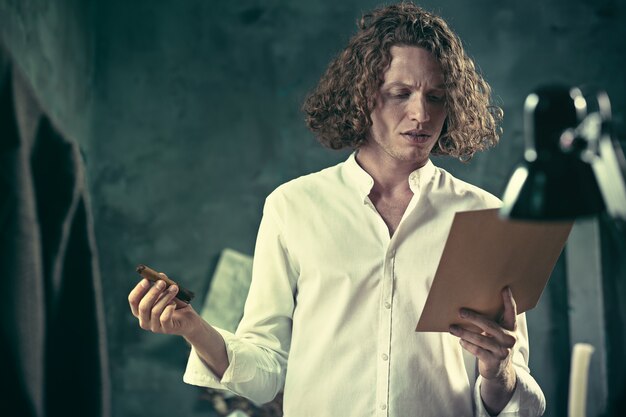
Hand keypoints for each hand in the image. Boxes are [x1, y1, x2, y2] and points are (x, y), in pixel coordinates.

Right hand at [128, 273, 198, 336]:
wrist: (189, 319)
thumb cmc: (175, 304)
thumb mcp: (168, 292)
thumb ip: (163, 284)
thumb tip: (160, 275)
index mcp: (140, 310)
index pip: (133, 300)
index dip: (139, 290)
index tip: (147, 280)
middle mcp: (144, 320)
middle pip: (143, 306)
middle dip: (153, 292)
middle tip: (162, 282)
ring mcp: (154, 327)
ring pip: (155, 310)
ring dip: (166, 297)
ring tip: (175, 289)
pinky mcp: (166, 329)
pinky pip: (164, 318)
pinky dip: (170, 308)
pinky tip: (174, 304)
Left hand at [449, 286, 517, 413]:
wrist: (499, 371)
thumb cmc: (494, 345)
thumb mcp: (498, 334)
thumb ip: (492, 322)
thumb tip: (470, 307)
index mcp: (511, 329)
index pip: (511, 312)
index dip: (508, 300)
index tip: (504, 288)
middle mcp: (509, 339)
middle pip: (489, 325)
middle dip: (473, 317)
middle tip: (460, 311)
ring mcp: (502, 351)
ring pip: (480, 339)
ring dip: (463, 332)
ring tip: (452, 328)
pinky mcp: (493, 361)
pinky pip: (476, 350)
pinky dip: (467, 344)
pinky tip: (461, 341)